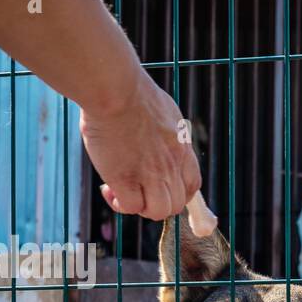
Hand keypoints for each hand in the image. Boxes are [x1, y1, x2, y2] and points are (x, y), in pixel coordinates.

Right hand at [79, 71, 200, 220]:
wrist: (116, 90)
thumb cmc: (132, 92)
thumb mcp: (165, 112)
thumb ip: (166, 132)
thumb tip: (157, 135)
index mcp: (182, 150)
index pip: (192, 185)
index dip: (178, 192)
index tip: (160, 186)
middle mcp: (171, 166)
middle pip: (176, 204)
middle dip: (157, 203)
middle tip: (137, 189)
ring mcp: (150, 175)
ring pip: (157, 212)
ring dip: (140, 207)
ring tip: (122, 191)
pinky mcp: (125, 179)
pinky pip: (130, 207)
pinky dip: (120, 204)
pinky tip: (108, 189)